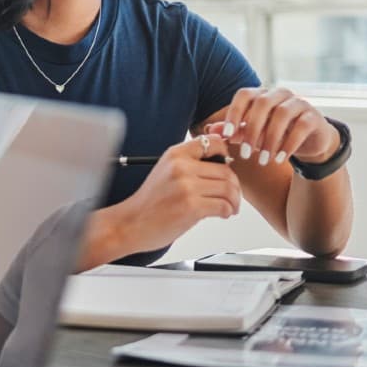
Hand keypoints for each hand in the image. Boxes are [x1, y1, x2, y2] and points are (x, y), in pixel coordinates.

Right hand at [107, 135, 240, 256]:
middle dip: (235, 186)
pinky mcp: (191, 207)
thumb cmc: (150, 202)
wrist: (131, 223)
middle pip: (226, 170)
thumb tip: (222, 165)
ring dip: (234, 201)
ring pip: (228, 188)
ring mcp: (187, 187)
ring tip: (230, 207)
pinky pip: (223, 206)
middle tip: (233, 196)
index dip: (227, 155)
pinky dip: (227, 212)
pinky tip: (222, 214)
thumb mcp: (166, 171)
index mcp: (176, 154)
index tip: (228, 168)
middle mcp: (182, 167)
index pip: (213, 143)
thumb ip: (189, 164)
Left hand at [208, 86, 339, 167]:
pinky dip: (289, 144)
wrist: (308, 141)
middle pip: (263, 104)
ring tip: (264, 161)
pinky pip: (301, 126)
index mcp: (262, 95)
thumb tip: (210, 131)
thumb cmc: (274, 134)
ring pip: (282, 114)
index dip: (234, 113)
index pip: (245, 94)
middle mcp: (280, 94)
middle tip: (246, 154)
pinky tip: (280, 159)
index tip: (227, 136)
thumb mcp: (253, 134)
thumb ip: (234, 131)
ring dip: (270, 139)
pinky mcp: (314, 117)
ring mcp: (299, 103)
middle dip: (252, 130)